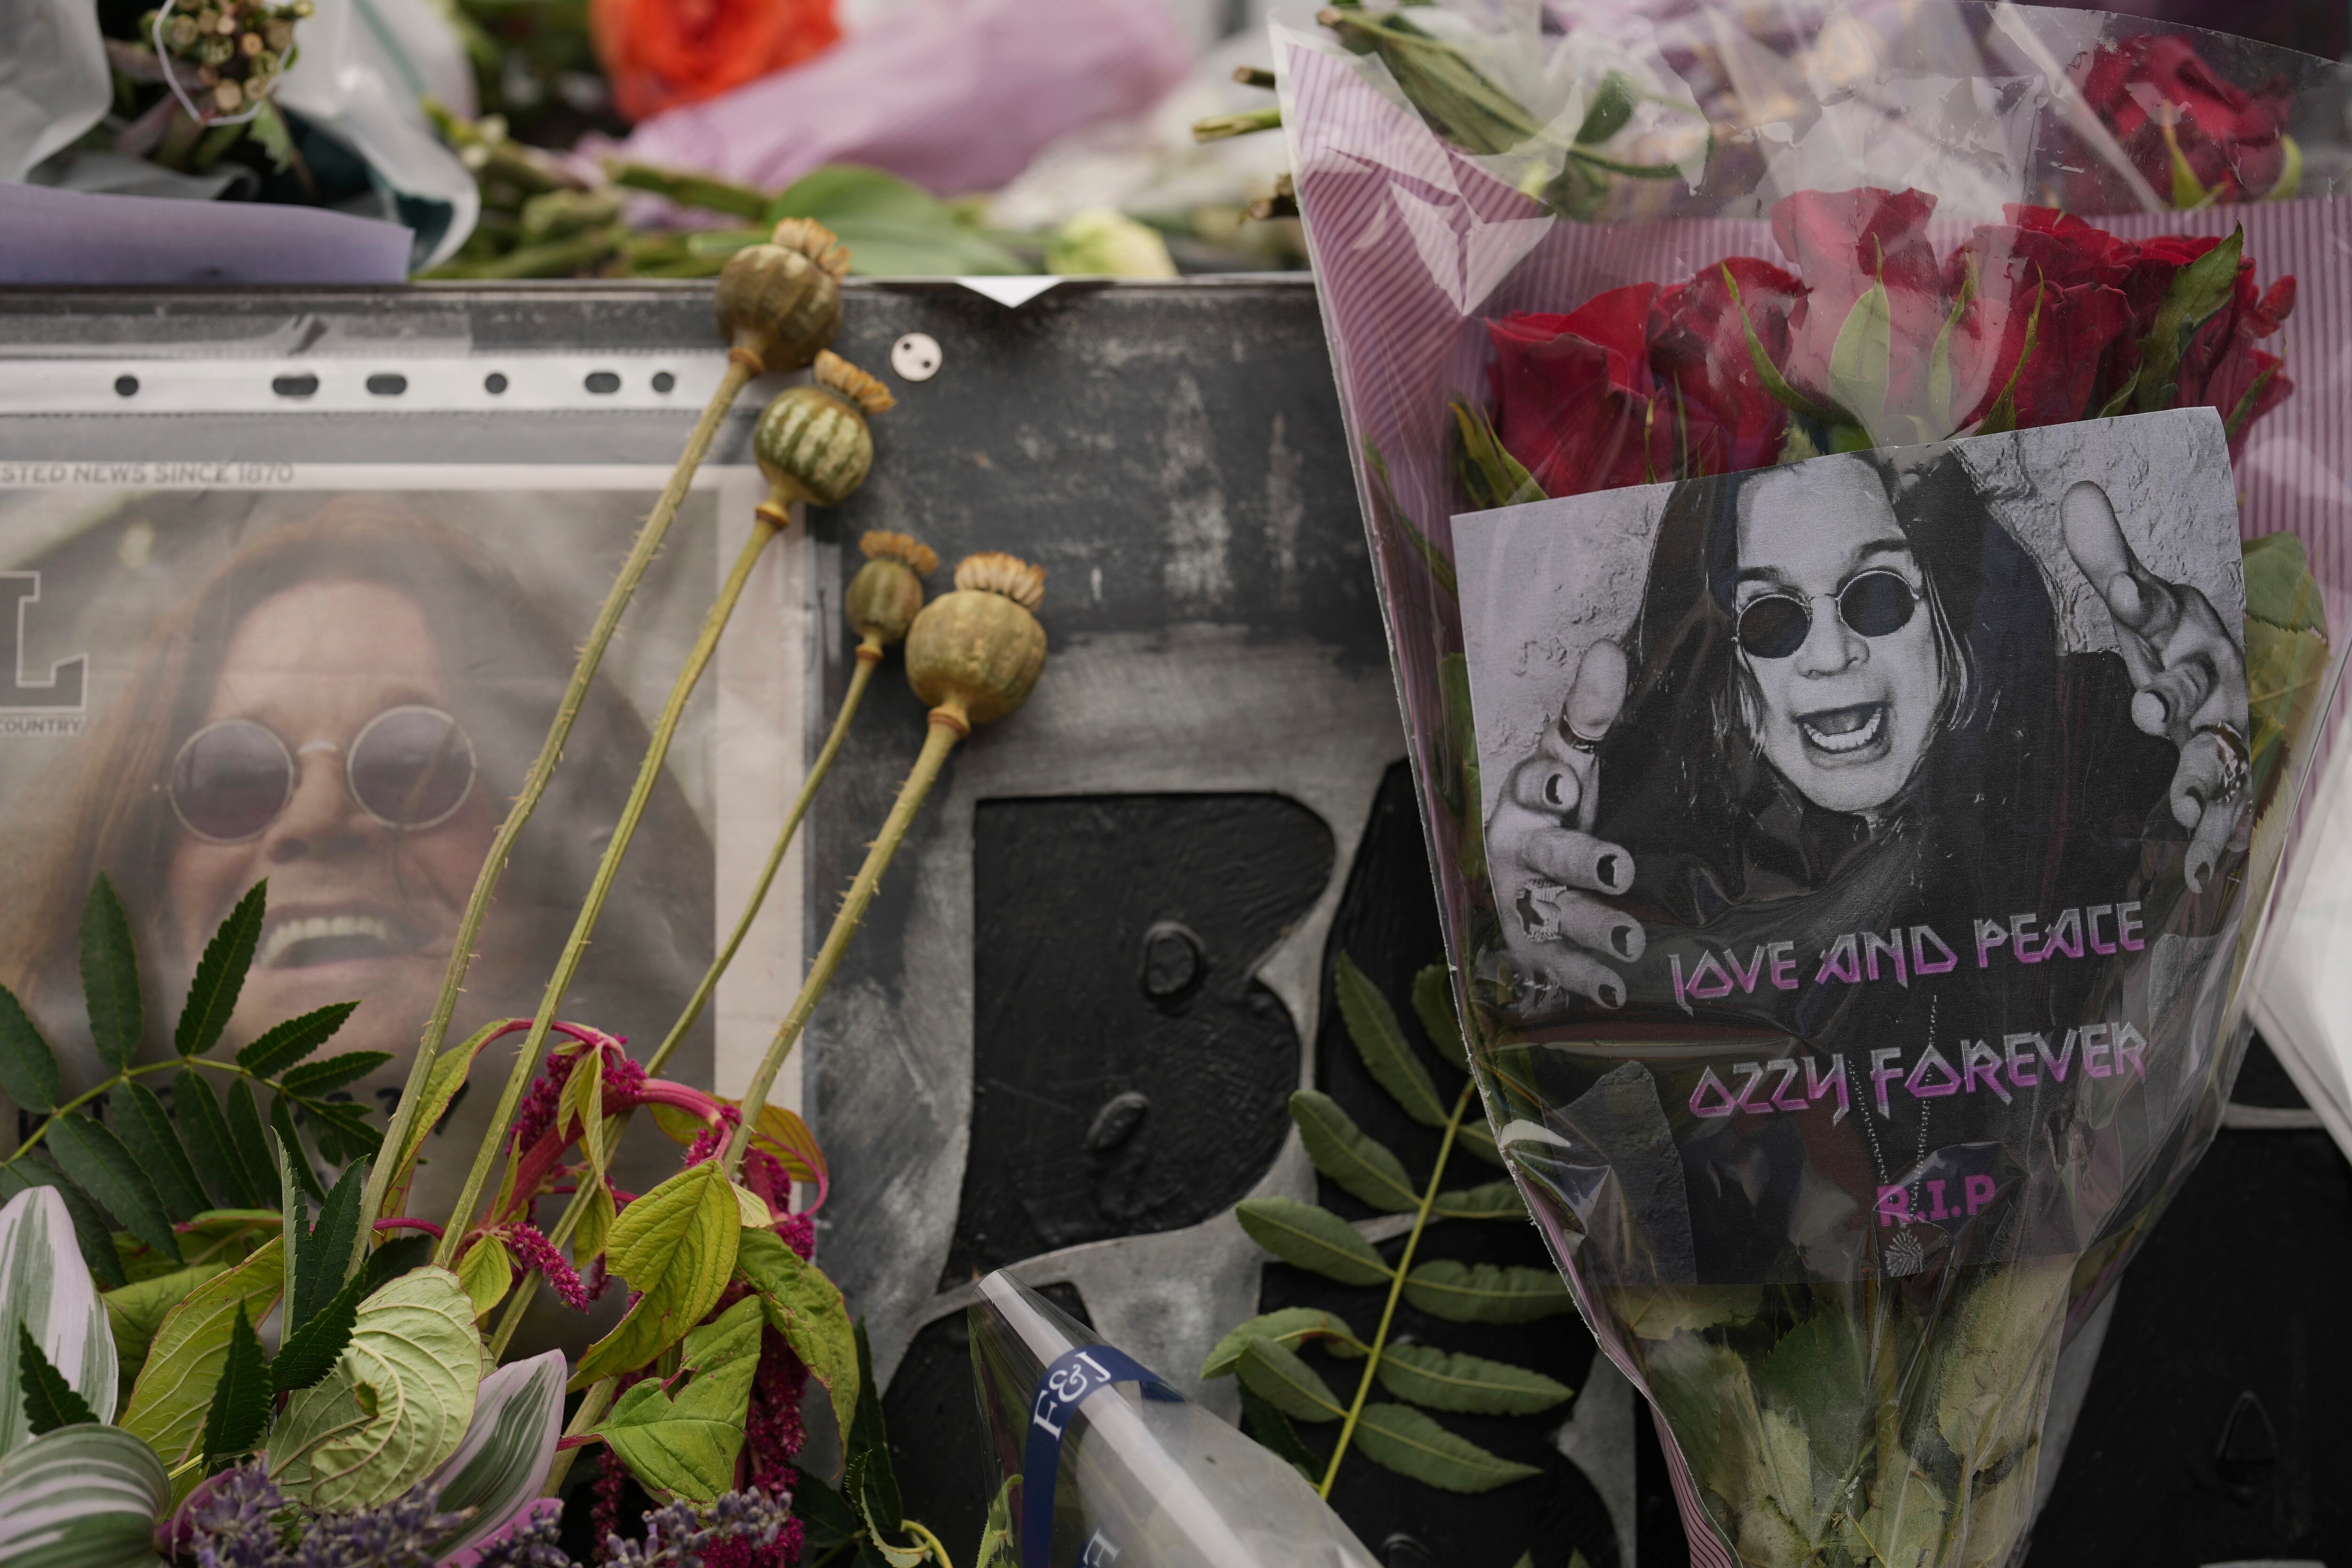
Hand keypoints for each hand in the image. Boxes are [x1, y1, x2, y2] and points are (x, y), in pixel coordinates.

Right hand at [1485, 640, 1643, 1008]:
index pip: (1529, 783)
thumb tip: (1608, 651)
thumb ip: (1589, 714)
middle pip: (1547, 853)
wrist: (1526, 876)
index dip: (1544, 783)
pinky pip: (1557, 964)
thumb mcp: (1572, 759)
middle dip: (1579, 861)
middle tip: (1620, 867)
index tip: (1565, 783)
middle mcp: (1517, 850)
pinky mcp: (1533, 947)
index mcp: (1525, 797)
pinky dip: (1586, 979)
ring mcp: (1523, 902)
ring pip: (1554, 912)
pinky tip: (1619, 990)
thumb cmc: (1558, 809)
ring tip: (1632, 938)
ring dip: (1592, 927)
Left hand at [2061, 480, 2251, 890]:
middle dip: (2171, 695)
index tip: (2124, 593)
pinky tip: (2200, 873)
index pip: (2161, 608)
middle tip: (2146, 706)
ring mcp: (2217, 730)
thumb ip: (2108, 557)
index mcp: (2188, 626)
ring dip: (2198, 778)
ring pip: (2213, 752)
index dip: (2142, 599)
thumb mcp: (2140, 598)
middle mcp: (2210, 678)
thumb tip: (2079, 490)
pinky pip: (2220, 809)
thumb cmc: (2168, 636)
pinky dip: (2212, 840)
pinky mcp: (2218, 775)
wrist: (2212, 673)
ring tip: (2180, 804)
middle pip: (2191, 685)